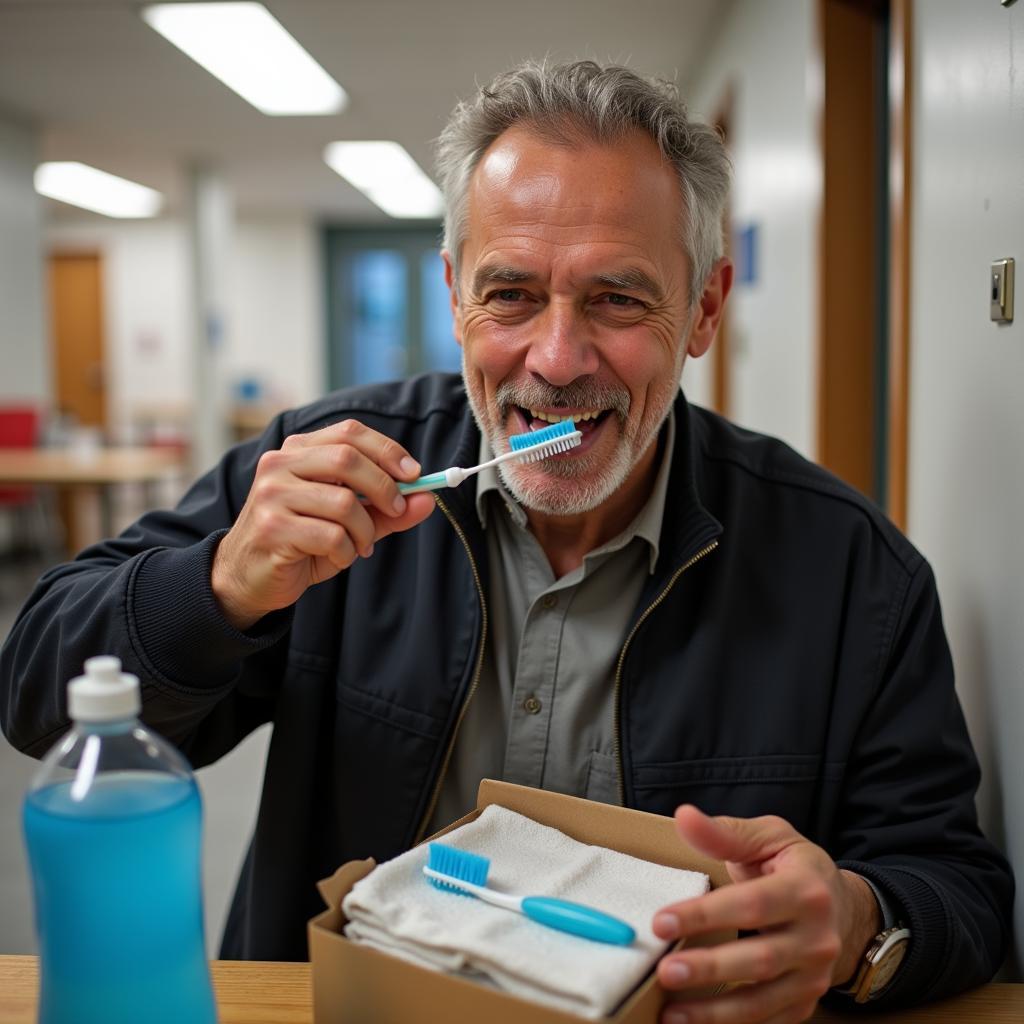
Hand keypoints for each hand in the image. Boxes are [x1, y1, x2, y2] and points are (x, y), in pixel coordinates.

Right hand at [212, 419, 435, 628]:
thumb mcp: (349, 523)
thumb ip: (386, 510)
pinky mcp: (272, 528)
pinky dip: (347, 552)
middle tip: (396, 511)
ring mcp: (272, 495)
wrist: (248, 578)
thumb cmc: (301, 543)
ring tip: (361, 545)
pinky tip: (339, 557)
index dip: (387, 450)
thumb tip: (428, 498)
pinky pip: (331, 536)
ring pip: (344, 502)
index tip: (414, 474)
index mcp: (297, 451)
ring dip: (365, 530)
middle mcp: (280, 464)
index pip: (349, 433)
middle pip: (348, 459)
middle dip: (384, 487)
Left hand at [653, 806, 880, 1023]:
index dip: (705, 915)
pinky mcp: (805, 1002)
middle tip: (665, 972)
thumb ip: (725, 832)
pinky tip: (696, 1023)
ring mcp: (815, 976)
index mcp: (806, 890)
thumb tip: (684, 816)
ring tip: (671, 1013)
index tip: (661, 922)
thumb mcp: (768, 837)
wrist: (844, 908)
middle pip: (759, 960)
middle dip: (710, 968)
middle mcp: (817, 938)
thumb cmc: (795, 866)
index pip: (752, 905)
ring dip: (715, 1012)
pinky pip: (768, 1020)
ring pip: (763, 1001)